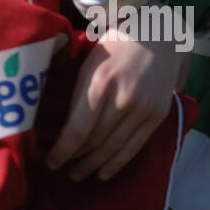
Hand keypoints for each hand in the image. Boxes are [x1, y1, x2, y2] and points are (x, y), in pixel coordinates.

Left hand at [51, 32, 184, 180]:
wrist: (158, 35)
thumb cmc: (115, 46)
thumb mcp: (89, 63)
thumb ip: (77, 94)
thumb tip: (60, 127)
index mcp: (100, 82)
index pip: (79, 129)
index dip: (63, 151)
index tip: (50, 162)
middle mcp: (123, 98)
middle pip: (95, 142)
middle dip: (76, 160)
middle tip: (62, 170)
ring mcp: (143, 108)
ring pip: (113, 148)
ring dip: (93, 166)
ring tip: (78, 174)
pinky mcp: (157, 115)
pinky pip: (135, 147)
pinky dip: (117, 164)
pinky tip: (103, 174)